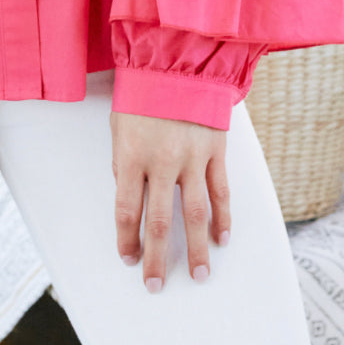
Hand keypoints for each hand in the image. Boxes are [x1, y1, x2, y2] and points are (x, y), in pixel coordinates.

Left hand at [110, 110, 229, 290]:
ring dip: (197, 248)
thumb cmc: (141, 92)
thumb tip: (133, 199)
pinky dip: (223, 217)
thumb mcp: (120, 125)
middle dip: (157, 257)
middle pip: (160, 221)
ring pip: (195, 213)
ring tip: (200, 275)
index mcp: (131, 154)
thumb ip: (125, 163)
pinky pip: (221, 190)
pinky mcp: (214, 149)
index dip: (127, 239)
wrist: (176, 59)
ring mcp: (191, 156)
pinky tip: (222, 238)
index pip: (127, 209)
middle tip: (157, 285)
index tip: (129, 258)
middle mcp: (161, 160)